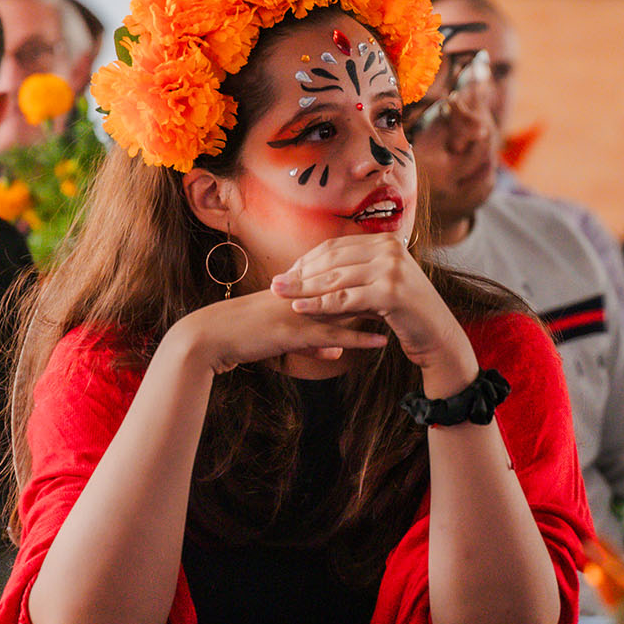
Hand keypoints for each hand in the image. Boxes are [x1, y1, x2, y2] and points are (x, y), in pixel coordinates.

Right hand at [167, 286, 389, 375]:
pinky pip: (332, 334)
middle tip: (413, 289)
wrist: (209, 338)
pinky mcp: (292, 332)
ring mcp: (298, 311)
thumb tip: (335, 346)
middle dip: (380, 286)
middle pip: (349, 286)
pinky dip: (359, 339)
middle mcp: (301, 294)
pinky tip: (382, 341)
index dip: (369, 277)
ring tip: (407, 312)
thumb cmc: (241, 335)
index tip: (397, 278)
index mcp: (299, 289)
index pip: (340, 278)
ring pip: (346, 308)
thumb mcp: (280, 334)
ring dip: (378, 309)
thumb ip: (311, 339)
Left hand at [271, 234, 476, 391]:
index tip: (287, 273)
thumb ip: (350, 276)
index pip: (336, 247)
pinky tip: (300, 308)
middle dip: (301, 273)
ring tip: (281, 295)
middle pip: (333, 261)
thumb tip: (307, 276)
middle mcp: (389, 249)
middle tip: (275, 284)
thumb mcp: (376, 286)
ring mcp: (391, 269)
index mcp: (385, 241)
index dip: (307, 260)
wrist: (437, 334)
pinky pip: (345, 299)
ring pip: (336, 279)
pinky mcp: (390, 292)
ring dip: (304, 288)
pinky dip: (319, 304)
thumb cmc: (403, 313)